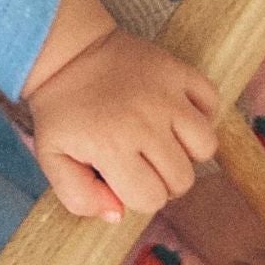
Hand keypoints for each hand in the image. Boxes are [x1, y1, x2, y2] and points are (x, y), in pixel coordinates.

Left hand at [26, 29, 217, 224]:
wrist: (67, 51)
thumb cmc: (62, 109)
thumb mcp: (52, 157)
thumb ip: (79, 196)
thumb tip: (119, 213)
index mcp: (112, 147)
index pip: (151, 200)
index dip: (137, 195)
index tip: (122, 175)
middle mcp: (146, 123)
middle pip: (182, 179)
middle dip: (162, 179)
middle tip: (142, 159)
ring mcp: (167, 95)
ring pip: (206, 147)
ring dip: (186, 150)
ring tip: (162, 139)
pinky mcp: (179, 71)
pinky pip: (212, 102)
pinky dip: (202, 112)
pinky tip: (177, 114)